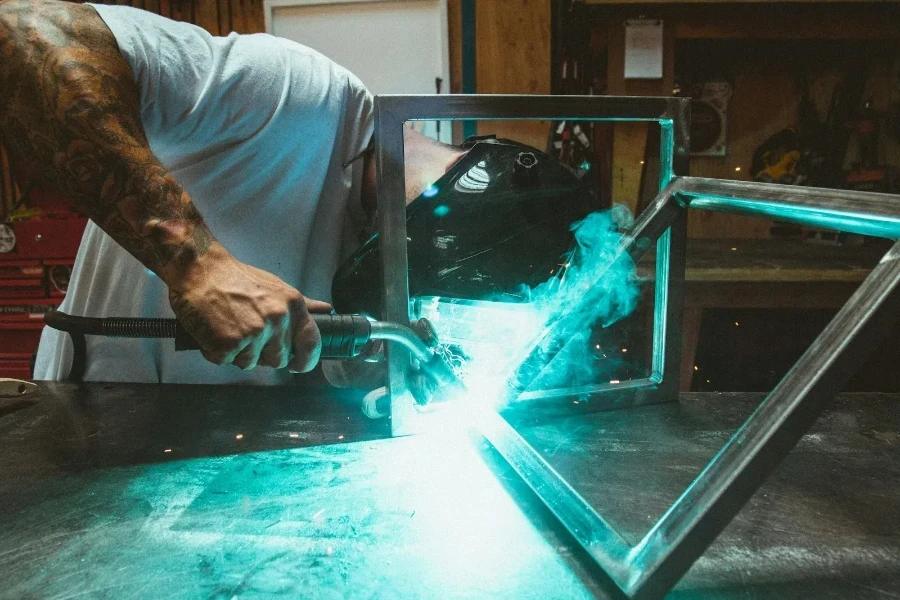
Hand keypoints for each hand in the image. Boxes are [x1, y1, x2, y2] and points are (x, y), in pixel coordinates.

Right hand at [166, 244, 330, 371]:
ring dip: (237, 353)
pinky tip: (212, 332)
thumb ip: (302, 304)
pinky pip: (225, 361)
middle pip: (277, 359)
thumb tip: (327, 311)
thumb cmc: (235, 278)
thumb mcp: (276, 287)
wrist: (200, 270)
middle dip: (261, 354)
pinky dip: (216, 352)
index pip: (311, 342)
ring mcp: (253, 333)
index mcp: (292, 306)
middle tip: (245, 333)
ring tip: (227, 328)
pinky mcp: (229, 343)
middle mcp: (277, 320)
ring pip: (250, 363)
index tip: (297, 365)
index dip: (306, 360)